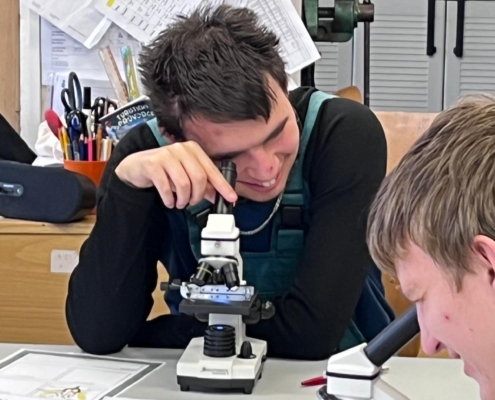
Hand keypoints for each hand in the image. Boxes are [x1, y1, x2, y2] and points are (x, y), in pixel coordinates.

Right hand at [115, 141, 236, 208]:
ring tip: (179, 203)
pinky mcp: (153, 164)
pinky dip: (169, 199)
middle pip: (199, 178)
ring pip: (183, 184)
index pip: (212, 170)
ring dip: (183, 199)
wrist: (136, 166)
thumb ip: (201, 183)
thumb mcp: (185, 174)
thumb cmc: (164, 170)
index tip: (231, 198)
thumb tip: (217, 196)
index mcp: (193, 149)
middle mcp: (181, 149)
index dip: (222, 186)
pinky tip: (169, 202)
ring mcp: (166, 155)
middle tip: (191, 203)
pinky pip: (166, 187)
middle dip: (197, 196)